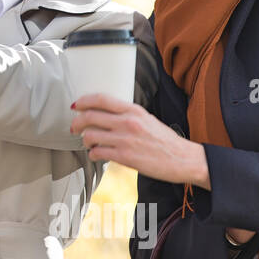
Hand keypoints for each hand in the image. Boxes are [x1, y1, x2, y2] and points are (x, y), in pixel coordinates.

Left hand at [69, 93, 209, 187]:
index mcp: (134, 110)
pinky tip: (97, 154)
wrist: (184, 159)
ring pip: (90, 135)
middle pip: (90, 116)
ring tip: (89, 143)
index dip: (84, 101)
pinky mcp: (125, 157)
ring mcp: (125, 140)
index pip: (101, 99)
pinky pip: (98, 153)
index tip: (76, 105)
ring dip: (85, 140)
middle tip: (75, 128)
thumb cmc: (166, 141)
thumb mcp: (147, 119)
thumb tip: (106, 115)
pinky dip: (93, 154)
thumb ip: (127, 115)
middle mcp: (128, 122)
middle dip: (77, 123)